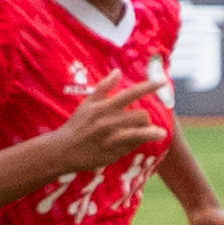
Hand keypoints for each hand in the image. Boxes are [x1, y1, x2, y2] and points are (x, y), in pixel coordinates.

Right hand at [46, 71, 167, 176]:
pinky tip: (134, 142)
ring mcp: (111, 138)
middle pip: (141, 115)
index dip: (148, 87)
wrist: (62, 151)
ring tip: (157, 133)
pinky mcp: (113, 152)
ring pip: (141, 132)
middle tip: (142, 122)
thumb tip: (117, 72)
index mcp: (103, 107)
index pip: (130, 94)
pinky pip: (133, 146)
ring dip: (150, 132)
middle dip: (145, 118)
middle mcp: (108, 122)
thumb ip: (103, 87)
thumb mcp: (87, 104)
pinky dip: (137, 142)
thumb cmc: (76, 125)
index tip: (162, 82)